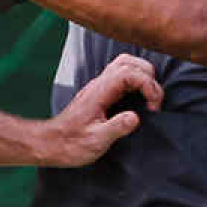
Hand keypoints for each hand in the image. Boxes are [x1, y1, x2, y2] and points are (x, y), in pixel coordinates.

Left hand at [41, 54, 160, 167]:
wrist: (52, 143)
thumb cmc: (71, 144)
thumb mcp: (96, 140)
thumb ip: (116, 127)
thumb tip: (135, 117)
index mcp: (100, 91)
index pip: (130, 73)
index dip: (148, 85)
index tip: (153, 107)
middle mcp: (100, 84)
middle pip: (130, 62)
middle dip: (149, 78)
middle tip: (153, 102)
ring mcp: (99, 86)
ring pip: (125, 64)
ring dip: (142, 76)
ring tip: (148, 98)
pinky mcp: (100, 92)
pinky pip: (121, 74)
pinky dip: (135, 80)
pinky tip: (138, 98)